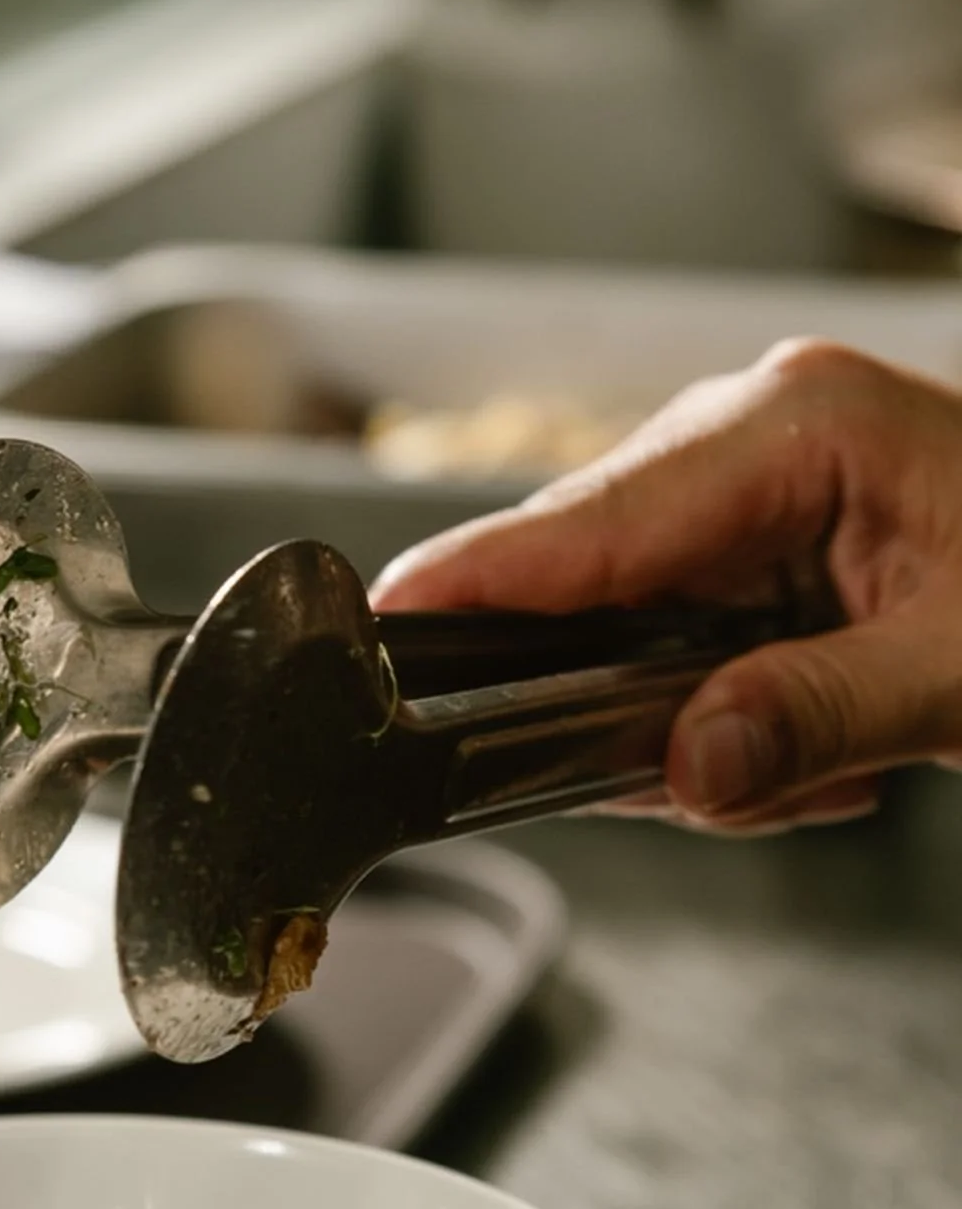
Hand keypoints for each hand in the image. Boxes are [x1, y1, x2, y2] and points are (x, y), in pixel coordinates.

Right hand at [374, 340, 961, 834]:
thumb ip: (818, 715)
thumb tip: (691, 763)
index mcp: (795, 423)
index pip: (591, 519)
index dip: (478, 583)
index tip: (376, 623)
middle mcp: (757, 439)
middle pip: (588, 584)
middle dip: (630, 709)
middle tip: (727, 784)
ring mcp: (755, 495)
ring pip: (627, 641)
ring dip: (703, 735)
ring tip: (831, 764)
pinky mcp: (763, 554)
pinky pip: (678, 659)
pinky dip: (735, 733)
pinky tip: (830, 751)